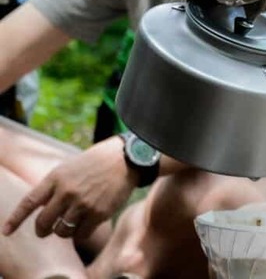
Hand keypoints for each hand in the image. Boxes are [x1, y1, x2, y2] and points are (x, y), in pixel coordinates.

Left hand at [2, 136, 137, 240]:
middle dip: (42, 230)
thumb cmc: (96, 163)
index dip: (16, 219)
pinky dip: (80, 233)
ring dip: (63, 232)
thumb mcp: (69, 167)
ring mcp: (83, 203)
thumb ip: (54, 186)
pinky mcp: (99, 213)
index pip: (29, 202)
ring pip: (61, 231)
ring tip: (69, 225)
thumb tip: (42, 208)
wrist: (126, 159)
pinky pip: (81, 234)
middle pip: (43, 223)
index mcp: (56, 178)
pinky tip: (85, 225)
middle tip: (45, 230)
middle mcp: (67, 191)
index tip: (7, 231)